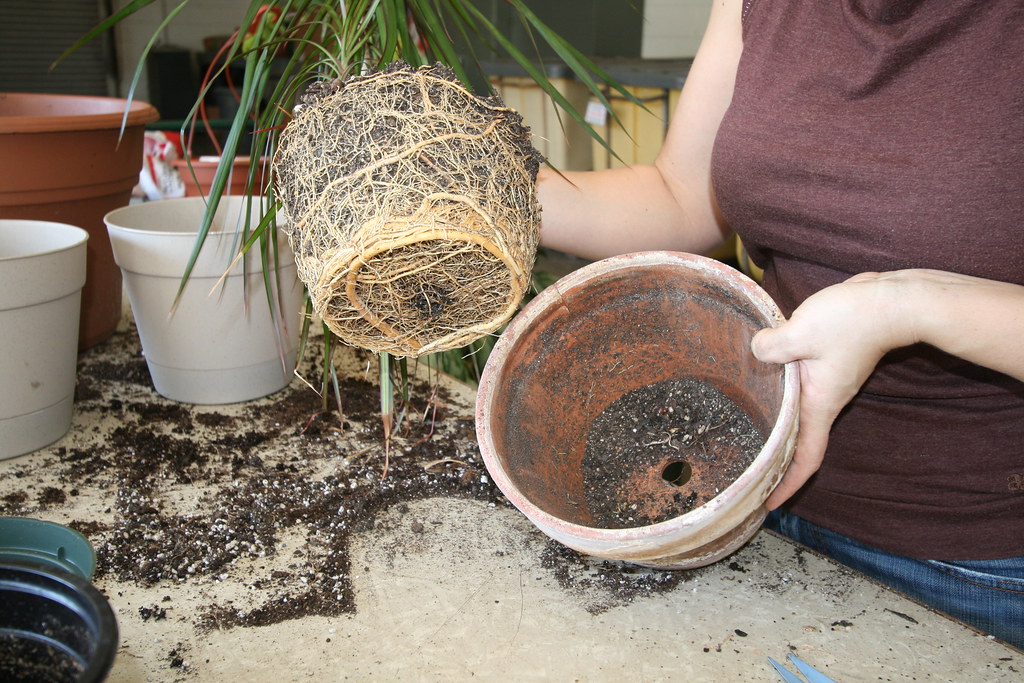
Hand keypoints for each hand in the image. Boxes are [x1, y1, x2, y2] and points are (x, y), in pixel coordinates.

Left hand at [751, 272, 913, 508]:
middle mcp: (826, 398)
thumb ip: (771, 348)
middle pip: (800, 440)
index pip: (806, 457)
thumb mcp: (802, 333)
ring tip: (749, 431)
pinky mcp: (828, 361)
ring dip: (779, 425)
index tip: (769, 503)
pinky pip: (801, 385)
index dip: (788, 484)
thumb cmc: (854, 320)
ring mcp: (829, 380)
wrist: (894, 300)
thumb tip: (756, 351)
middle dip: (778, 460)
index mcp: (820, 403)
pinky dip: (783, 393)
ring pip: (799, 412)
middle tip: (749, 471)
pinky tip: (763, 381)